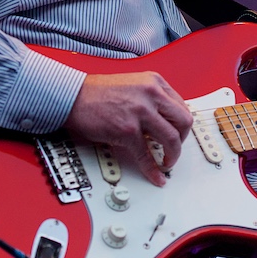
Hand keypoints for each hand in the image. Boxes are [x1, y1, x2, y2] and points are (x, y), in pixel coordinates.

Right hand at [64, 72, 192, 186]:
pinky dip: (153, 170)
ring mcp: (141, 112)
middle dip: (182, 139)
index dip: (181, 125)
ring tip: (167, 162)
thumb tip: (165, 121)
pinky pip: (147, 155)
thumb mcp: (133, 85)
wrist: (73, 96)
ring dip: (173, 155)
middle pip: (183, 122)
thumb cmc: (97, 93)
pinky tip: (156, 176)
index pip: (181, 106)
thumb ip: (151, 98)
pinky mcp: (128, 131)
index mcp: (154, 82)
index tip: (179, 134)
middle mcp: (151, 94)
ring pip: (171, 139)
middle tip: (175, 148)